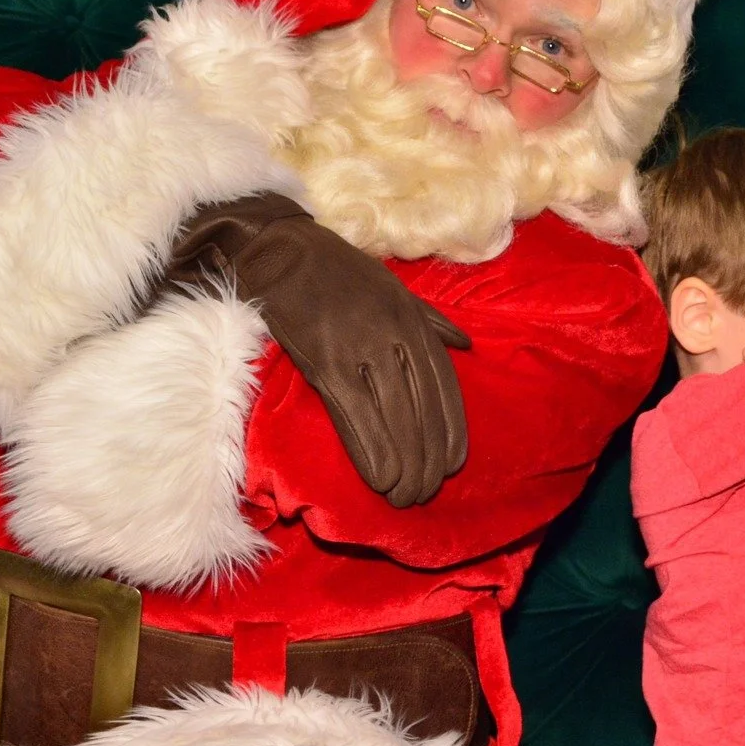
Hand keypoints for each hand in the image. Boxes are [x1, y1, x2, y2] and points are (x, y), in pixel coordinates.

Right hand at [160, 193, 469, 507]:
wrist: (279, 250)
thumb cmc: (336, 272)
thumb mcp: (394, 287)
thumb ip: (431, 319)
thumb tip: (465, 345)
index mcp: (413, 320)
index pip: (443, 385)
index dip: (451, 429)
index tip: (453, 465)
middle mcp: (394, 335)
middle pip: (423, 408)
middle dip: (428, 457)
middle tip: (426, 492)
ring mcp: (361, 348)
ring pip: (395, 416)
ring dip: (404, 463)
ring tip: (405, 494)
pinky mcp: (325, 361)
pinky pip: (355, 414)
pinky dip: (371, 449)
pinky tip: (379, 476)